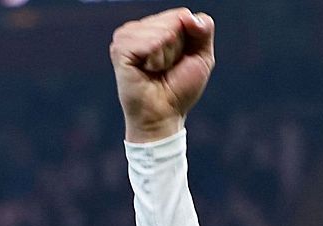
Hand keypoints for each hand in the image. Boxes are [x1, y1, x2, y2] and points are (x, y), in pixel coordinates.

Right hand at [110, 8, 215, 142]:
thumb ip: (203, 31)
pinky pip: (147, 42)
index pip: (181, 15)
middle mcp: (139, 28)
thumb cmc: (180, 88)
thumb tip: (188, 15)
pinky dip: (155, 59)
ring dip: (166, 56)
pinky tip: (147, 70)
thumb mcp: (202, 57)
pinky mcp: (119, 49)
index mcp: (156, 26)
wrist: (164, 114)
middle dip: (178, 48)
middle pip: (173, 21)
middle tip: (167, 67)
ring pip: (161, 31)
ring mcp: (126, 36)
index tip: (180, 59)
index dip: (189, 39)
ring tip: (156, 70)